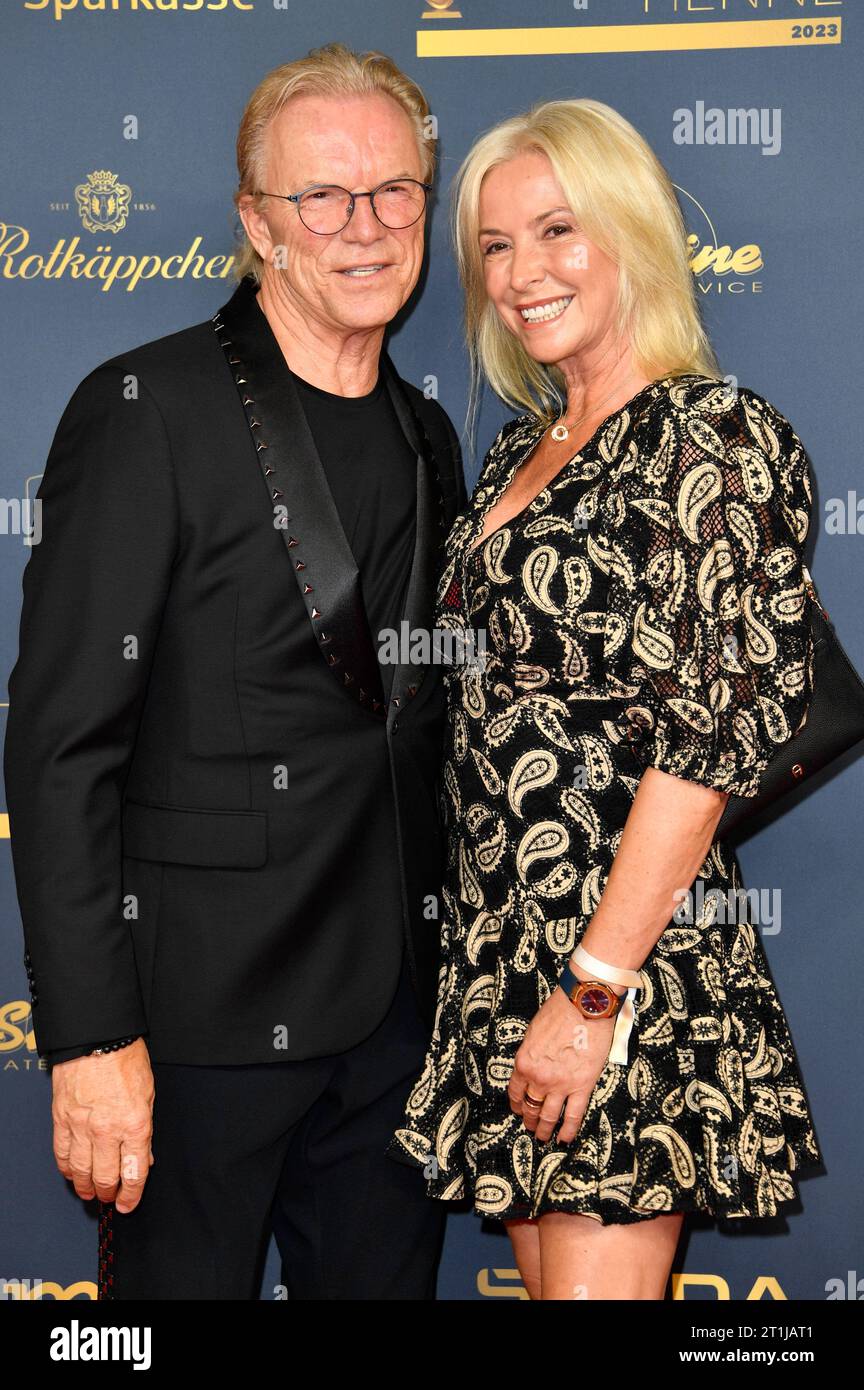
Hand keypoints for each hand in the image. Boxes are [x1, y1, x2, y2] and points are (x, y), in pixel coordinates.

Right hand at [51, 1039, 154, 1212]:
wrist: (98, 1037)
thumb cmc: (127, 1060)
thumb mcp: (149, 1094)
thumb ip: (145, 1130)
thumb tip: (144, 1157)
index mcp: (135, 1124)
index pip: (134, 1173)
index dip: (131, 1195)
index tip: (129, 1205)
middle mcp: (107, 1130)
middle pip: (105, 1178)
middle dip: (109, 1194)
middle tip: (111, 1198)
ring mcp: (81, 1126)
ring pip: (81, 1171)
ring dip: (86, 1187)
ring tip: (90, 1193)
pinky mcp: (62, 1120)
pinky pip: (62, 1154)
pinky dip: (67, 1169)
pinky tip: (72, 1174)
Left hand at [508, 987, 616, 1143]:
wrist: (584, 1006)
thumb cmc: (560, 1011)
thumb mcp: (533, 1032)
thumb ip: (531, 1053)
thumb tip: (533, 1065)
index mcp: (524, 1062)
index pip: (516, 1091)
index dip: (516, 1104)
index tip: (518, 1109)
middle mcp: (539, 1078)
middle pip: (530, 1106)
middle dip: (528, 1120)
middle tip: (529, 1128)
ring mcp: (560, 1085)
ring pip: (549, 1116)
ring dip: (544, 1129)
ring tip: (542, 1137)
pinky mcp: (582, 1086)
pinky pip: (573, 1115)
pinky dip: (568, 1130)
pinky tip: (565, 1139)